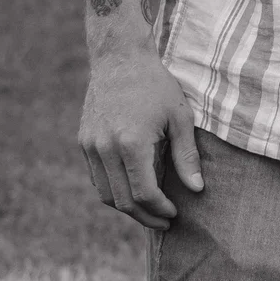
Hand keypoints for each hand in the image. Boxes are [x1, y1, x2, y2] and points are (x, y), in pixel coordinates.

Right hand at [79, 47, 203, 229]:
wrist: (120, 58)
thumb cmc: (156, 86)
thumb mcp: (180, 118)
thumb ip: (186, 156)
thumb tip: (196, 189)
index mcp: (131, 143)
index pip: (144, 193)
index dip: (161, 210)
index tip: (175, 214)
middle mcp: (105, 148)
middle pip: (122, 201)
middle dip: (145, 217)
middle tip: (165, 222)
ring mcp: (90, 145)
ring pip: (105, 194)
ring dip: (127, 208)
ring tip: (150, 210)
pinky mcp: (83, 141)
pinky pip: (97, 178)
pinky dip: (113, 190)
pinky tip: (133, 189)